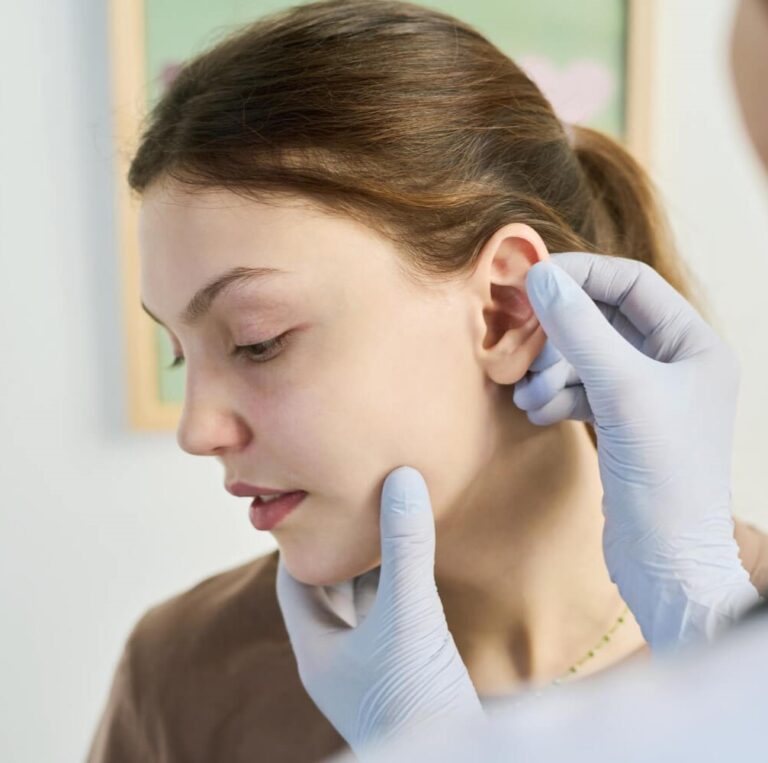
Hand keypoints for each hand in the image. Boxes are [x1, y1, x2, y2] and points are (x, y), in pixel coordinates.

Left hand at [276, 466, 485, 757]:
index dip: (306, 542)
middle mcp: (337, 660)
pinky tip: (419, 569)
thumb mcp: (408, 614)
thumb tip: (402, 477)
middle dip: (345, 551)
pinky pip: (393, 620)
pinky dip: (400, 591)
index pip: (294, 582)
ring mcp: (370, 671)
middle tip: (360, 505)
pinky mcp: (403, 675)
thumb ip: (406, 547)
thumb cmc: (415, 698)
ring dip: (376, 570)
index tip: (324, 503)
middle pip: (329, 591)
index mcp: (316, 649)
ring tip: (391, 526)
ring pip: (364, 606)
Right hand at [515, 252, 760, 649]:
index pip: (632, 284)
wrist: (663, 562)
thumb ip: (579, 329)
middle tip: (520, 344)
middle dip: (558, 334)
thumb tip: (540, 276)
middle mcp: (673, 364)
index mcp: (693, 345)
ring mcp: (647, 396)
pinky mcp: (622, 424)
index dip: (581, 274)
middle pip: (603, 321)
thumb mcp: (622, 391)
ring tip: (527, 395)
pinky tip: (536, 412)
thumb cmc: (664, 475)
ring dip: (550, 371)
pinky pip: (580, 390)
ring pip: (585, 358)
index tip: (531, 278)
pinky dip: (555, 396)